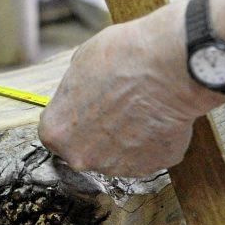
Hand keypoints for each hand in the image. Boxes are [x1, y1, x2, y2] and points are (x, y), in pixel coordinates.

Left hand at [38, 2, 224, 176]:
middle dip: (97, 132)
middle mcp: (81, 157)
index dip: (72, 119)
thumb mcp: (80, 61)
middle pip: (84, 149)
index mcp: (56, 132)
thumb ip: (72, 90)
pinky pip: (148, 155)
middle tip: (115, 107)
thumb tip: (79, 93)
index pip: (56, 133)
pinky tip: (157, 116)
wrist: (169, 66)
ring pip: (118, 154)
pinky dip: (153, 140)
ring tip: (139, 108)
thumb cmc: (122, 58)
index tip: (84, 108)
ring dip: (126, 137)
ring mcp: (117, 166)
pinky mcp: (152, 167)